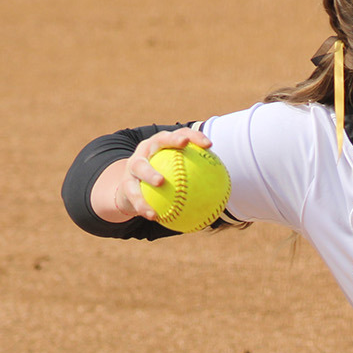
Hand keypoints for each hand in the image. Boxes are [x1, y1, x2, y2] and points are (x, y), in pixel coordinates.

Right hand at [91, 127, 212, 222]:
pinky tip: (154, 216)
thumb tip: (226, 190)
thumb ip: (197, 180)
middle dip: (171, 140)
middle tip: (184, 145)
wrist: (133, 192)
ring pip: (140, 166)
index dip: (195, 137)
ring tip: (160, 181)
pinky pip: (134, 194)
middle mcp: (147, 151)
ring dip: (150, 172)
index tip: (209, 145)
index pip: (181, 136)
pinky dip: (143, 205)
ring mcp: (133, 165)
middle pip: (158, 141)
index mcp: (163, 147)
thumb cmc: (165, 183)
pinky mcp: (125, 183)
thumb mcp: (179, 179)